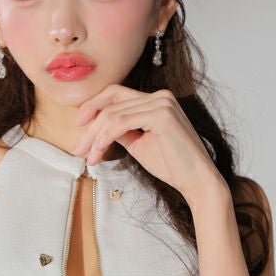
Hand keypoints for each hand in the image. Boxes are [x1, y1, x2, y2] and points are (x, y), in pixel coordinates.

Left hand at [73, 84, 226, 201]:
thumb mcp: (139, 143)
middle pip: (111, 103)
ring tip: (88, 156)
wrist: (196, 180)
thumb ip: (121, 131)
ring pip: (113, 114)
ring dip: (95, 137)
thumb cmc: (171, 165)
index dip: (93, 106)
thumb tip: (95, 129)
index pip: (116, 94)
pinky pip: (122, 122)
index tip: (78, 125)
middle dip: (90, 127)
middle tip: (78, 149)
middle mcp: (160, 96)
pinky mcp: (162, 115)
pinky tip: (99, 151)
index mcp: (156, 99)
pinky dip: (106, 137)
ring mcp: (162, 103)